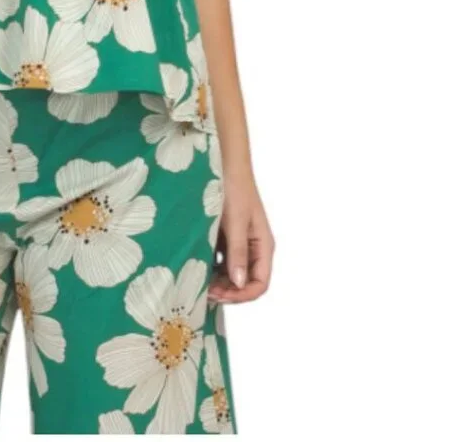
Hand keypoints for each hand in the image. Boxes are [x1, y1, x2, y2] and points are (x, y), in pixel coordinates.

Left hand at [208, 169, 273, 303]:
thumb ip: (237, 251)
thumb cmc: (234, 187)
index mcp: (262, 245)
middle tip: (204, 292)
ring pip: (231, 273)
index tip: (220, 295)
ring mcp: (238, 242)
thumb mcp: (235, 220)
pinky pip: (220, 259)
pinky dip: (210, 267)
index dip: (241, 295)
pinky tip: (196, 266)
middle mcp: (252, 247)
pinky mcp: (224, 235)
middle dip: (227, 291)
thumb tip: (239, 283)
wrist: (223, 161)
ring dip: (217, 281)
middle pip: (244, 281)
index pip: (260, 283)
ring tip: (198, 282)